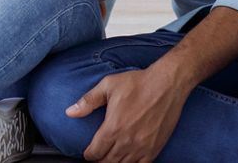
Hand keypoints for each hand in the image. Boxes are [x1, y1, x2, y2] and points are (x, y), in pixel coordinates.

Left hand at [66, 68, 191, 162]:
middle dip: (100, 160)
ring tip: (111, 158)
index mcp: (113, 127)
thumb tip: (70, 112)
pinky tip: (128, 160)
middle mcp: (127, 141)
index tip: (88, 152)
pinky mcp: (155, 148)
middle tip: (99, 155)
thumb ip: (87, 101)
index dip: (88, 154)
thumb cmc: (138, 83)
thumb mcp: (107, 85)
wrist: (167, 84)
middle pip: (107, 162)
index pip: (95, 152)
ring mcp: (142, 146)